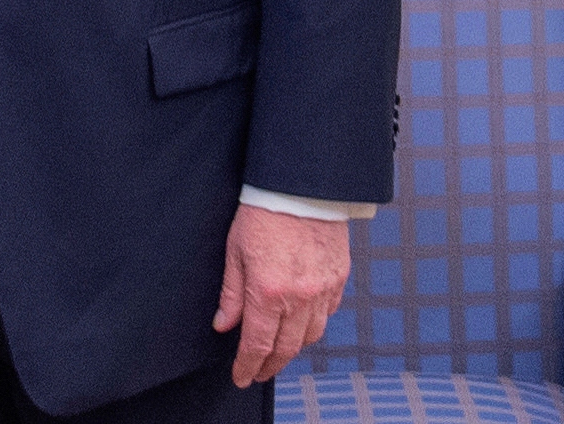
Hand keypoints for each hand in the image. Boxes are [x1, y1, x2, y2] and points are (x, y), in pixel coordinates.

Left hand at [212, 203, 349, 385]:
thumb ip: (232, 293)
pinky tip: (303, 322)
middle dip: (270, 365)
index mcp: (268, 292)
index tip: (241, 377)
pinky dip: (314, 323)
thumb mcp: (235, 250)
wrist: (302, 186)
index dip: (248, 366)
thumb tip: (224, 324)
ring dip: (293, 348)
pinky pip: (328, 313)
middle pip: (286, 348)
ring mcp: (323, 289)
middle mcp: (299, 297)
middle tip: (258, 373)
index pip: (257, 344)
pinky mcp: (339, 278)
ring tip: (279, 350)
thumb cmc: (263, 212)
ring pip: (311, 335)